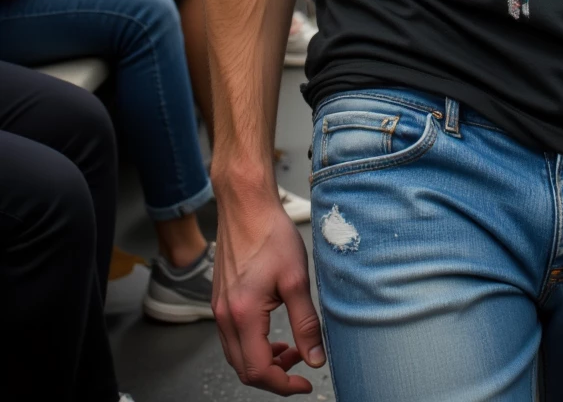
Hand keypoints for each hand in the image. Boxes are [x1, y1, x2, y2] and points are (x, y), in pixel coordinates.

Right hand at [213, 187, 325, 394]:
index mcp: (243, 315)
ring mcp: (219, 309)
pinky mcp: (220, 301)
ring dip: (264, 361)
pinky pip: (233, 338)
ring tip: (292, 348)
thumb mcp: (297, 279)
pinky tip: (273, 333)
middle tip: (302, 363)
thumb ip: (306, 323)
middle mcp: (225, 317)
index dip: (284, 385)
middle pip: (245, 369)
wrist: (246, 205)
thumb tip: (316, 358)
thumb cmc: (270, 234)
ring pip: (237, 356)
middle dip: (275, 375)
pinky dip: (253, 346)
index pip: (259, 370)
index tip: (305, 382)